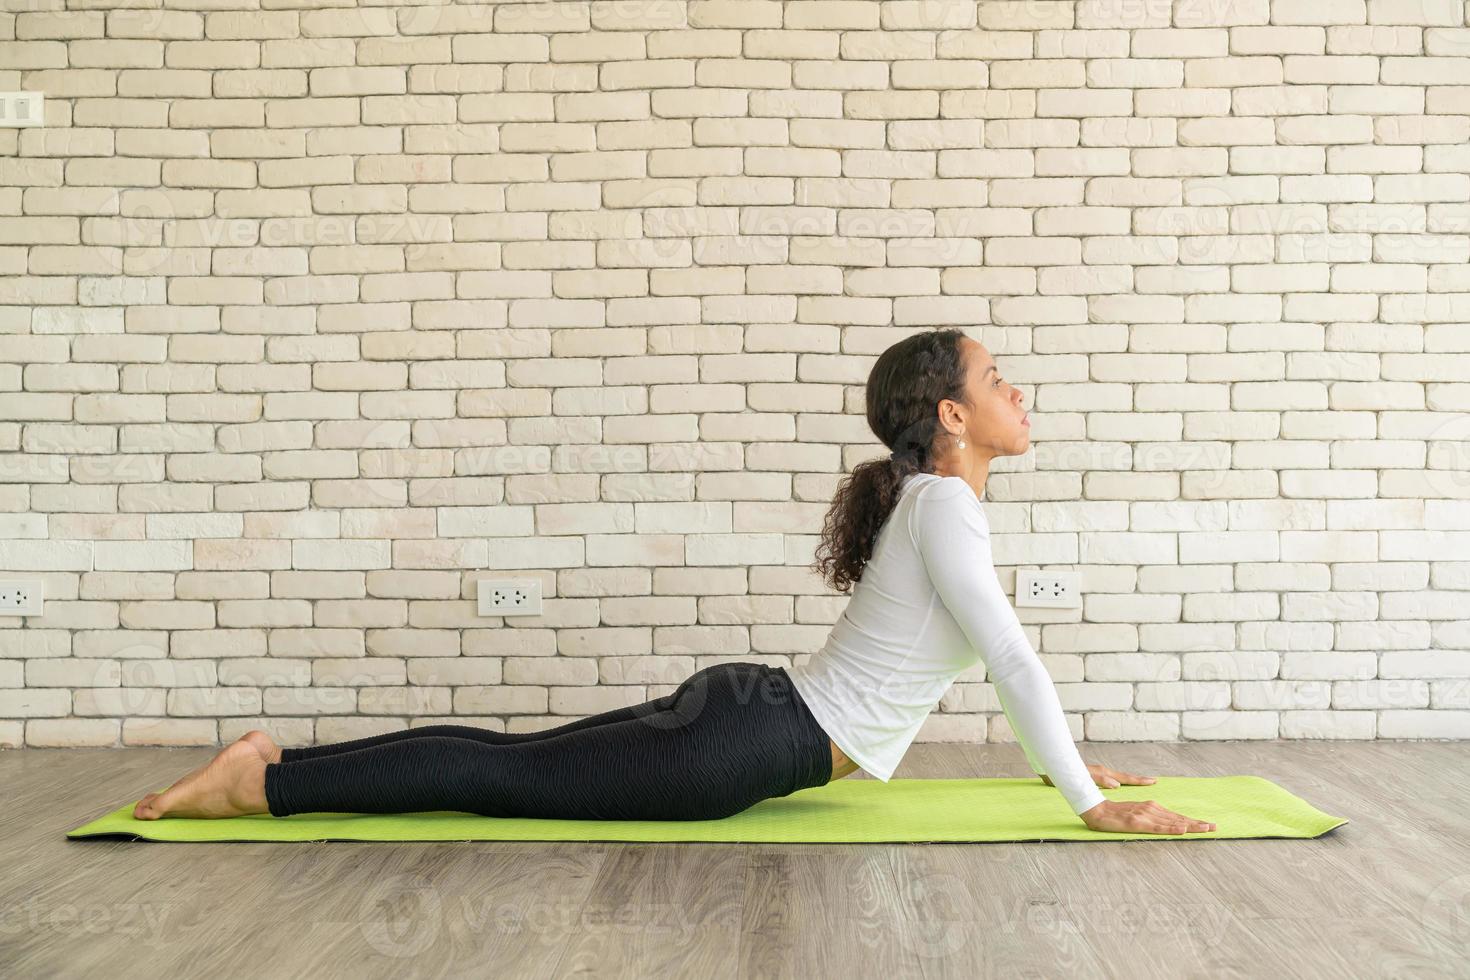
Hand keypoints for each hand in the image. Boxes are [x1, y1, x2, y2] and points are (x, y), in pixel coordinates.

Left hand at [1038, 764, 1155, 789]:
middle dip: (1138, 780)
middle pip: (1125, 777)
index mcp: (1104, 773)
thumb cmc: (1068, 773)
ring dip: (1129, 781)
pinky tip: (1117, 787)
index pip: (1126, 778)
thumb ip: (1100, 780)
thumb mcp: (1084, 777)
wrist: (1054, 768)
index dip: (1140, 781)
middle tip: (1153, 781)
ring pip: (1118, 778)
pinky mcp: (1092, 777)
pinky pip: (1110, 780)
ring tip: (1140, 783)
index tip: (1154, 781)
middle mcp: (1104, 773)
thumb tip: (1117, 785)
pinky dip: (1118, 783)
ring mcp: (1099, 774)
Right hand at [1078, 799, 1215, 835]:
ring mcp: (1144, 816)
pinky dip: (1171, 828)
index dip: (1192, 821)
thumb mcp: (1134, 813)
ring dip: (1190, 825)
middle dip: (1197, 823)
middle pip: (1178, 818)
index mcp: (1151, 807)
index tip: (1208, 825)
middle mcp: (1150, 809)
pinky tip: (1182, 829)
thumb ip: (1148, 816)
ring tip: (1206, 828)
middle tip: (1215, 827)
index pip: (1176, 816)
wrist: (1094, 810)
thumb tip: (1163, 820)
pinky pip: (1157, 827)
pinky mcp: (1137, 823)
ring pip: (1171, 822)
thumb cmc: (1113, 813)